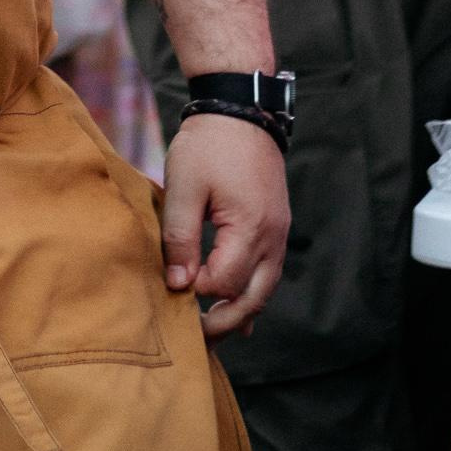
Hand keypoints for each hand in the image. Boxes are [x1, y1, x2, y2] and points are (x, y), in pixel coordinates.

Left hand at [161, 112, 288, 341]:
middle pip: (254, 298)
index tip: (171, 293)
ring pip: (266, 289)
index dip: (198, 294)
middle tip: (197, 340)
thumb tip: (178, 284)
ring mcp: (278, 233)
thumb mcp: (184, 188)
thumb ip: (180, 238)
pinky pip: (268, 272)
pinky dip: (252, 293)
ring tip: (215, 334)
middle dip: (226, 322)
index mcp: (250, 229)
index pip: (225, 283)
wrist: (241, 110)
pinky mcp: (275, 225)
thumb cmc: (209, 145)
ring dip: (241, 312)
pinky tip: (239, 311)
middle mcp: (272, 237)